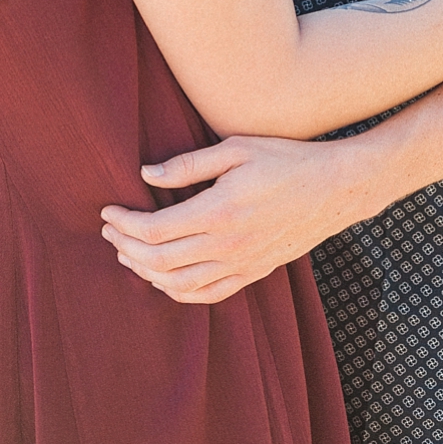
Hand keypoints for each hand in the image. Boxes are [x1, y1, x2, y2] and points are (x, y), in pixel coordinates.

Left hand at [100, 135, 369, 303]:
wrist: (334, 189)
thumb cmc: (285, 158)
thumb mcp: (236, 148)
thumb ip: (189, 164)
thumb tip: (145, 173)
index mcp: (219, 211)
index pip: (155, 230)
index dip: (124, 223)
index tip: (108, 210)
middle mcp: (228, 245)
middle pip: (160, 262)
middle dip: (126, 248)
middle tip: (109, 230)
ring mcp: (242, 264)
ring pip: (180, 285)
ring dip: (146, 273)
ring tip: (127, 253)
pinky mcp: (254, 273)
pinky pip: (208, 294)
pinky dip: (178, 292)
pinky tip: (164, 279)